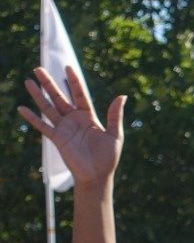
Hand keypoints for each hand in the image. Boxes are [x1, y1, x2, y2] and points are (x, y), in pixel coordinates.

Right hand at [18, 66, 124, 187]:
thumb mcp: (115, 135)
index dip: (74, 81)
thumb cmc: (108, 157)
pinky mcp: (57, 138)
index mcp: (88, 116)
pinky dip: (32, 118)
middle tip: (38, 68)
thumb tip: (122, 96)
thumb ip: (115, 115)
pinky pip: (42, 126)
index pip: (79, 94)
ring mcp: (64, 128)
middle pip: (59, 97)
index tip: (67, 67)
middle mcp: (74, 119)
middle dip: (49, 83)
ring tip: (28, 82)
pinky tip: (22, 109)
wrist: (97, 176)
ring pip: (48, 108)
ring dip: (38, 95)